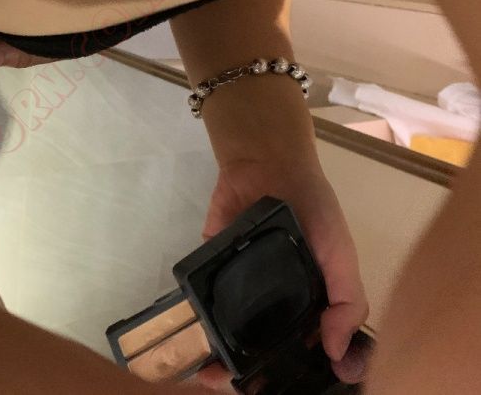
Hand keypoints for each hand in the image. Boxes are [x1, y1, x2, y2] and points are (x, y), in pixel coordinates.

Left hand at [195, 157, 369, 390]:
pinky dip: (195, 322)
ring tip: (208, 376)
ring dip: (217, 355)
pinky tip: (190, 342)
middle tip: (232, 387)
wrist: (266, 165)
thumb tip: (337, 351)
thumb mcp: (342, 252)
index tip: (282, 389)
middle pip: (260, 345)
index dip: (295, 371)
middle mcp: (274, 299)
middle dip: (248, 372)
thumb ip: (348, 299)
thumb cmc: (312, 208)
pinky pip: (201, 300)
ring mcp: (240, 286)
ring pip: (227, 330)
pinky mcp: (210, 270)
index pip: (302, 347)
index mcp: (308, 301)